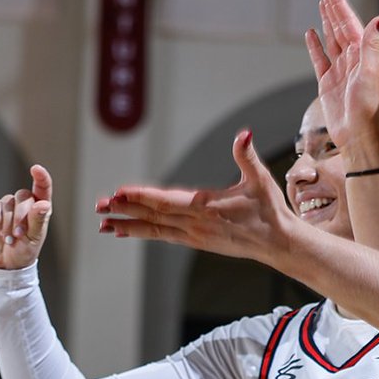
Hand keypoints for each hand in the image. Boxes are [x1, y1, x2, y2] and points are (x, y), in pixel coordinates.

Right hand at [0, 165, 52, 269]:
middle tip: (19, 234)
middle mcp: (23, 204)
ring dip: (8, 223)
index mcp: (39, 208)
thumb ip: (38, 219)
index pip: (42, 188)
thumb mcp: (35, 237)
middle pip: (23, 196)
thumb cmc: (25, 250)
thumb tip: (42, 204)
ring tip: (10, 239)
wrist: (6, 263)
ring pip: (7, 202)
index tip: (36, 169)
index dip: (41, 177)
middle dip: (21, 216)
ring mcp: (7, 205)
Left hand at [96, 134, 295, 264]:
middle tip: (99, 206)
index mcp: (207, 207)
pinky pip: (165, 237)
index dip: (141, 197)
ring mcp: (196, 236)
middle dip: (125, 211)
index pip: (166, 201)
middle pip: (153, 216)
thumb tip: (244, 134)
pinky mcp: (199, 243)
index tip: (119, 192)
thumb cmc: (271, 211)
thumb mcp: (260, 179)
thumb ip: (247, 156)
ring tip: (105, 224)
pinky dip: (145, 233)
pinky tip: (130, 232)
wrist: (279, 244)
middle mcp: (197, 224)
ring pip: (156, 230)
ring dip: (130, 226)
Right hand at [305, 0, 378, 164]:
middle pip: (341, 27)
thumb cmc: (369, 111)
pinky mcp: (328, 85)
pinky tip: (311, 33)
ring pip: (331, 40)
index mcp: (364, 56)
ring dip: (327, 21)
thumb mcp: (371, 75)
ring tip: (322, 2)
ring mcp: (340, 72)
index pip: (350, 24)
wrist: (359, 140)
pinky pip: (320, 60)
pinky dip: (315, 46)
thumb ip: (372, 45)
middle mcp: (353, 61)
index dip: (340, 5)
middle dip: (334, 6)